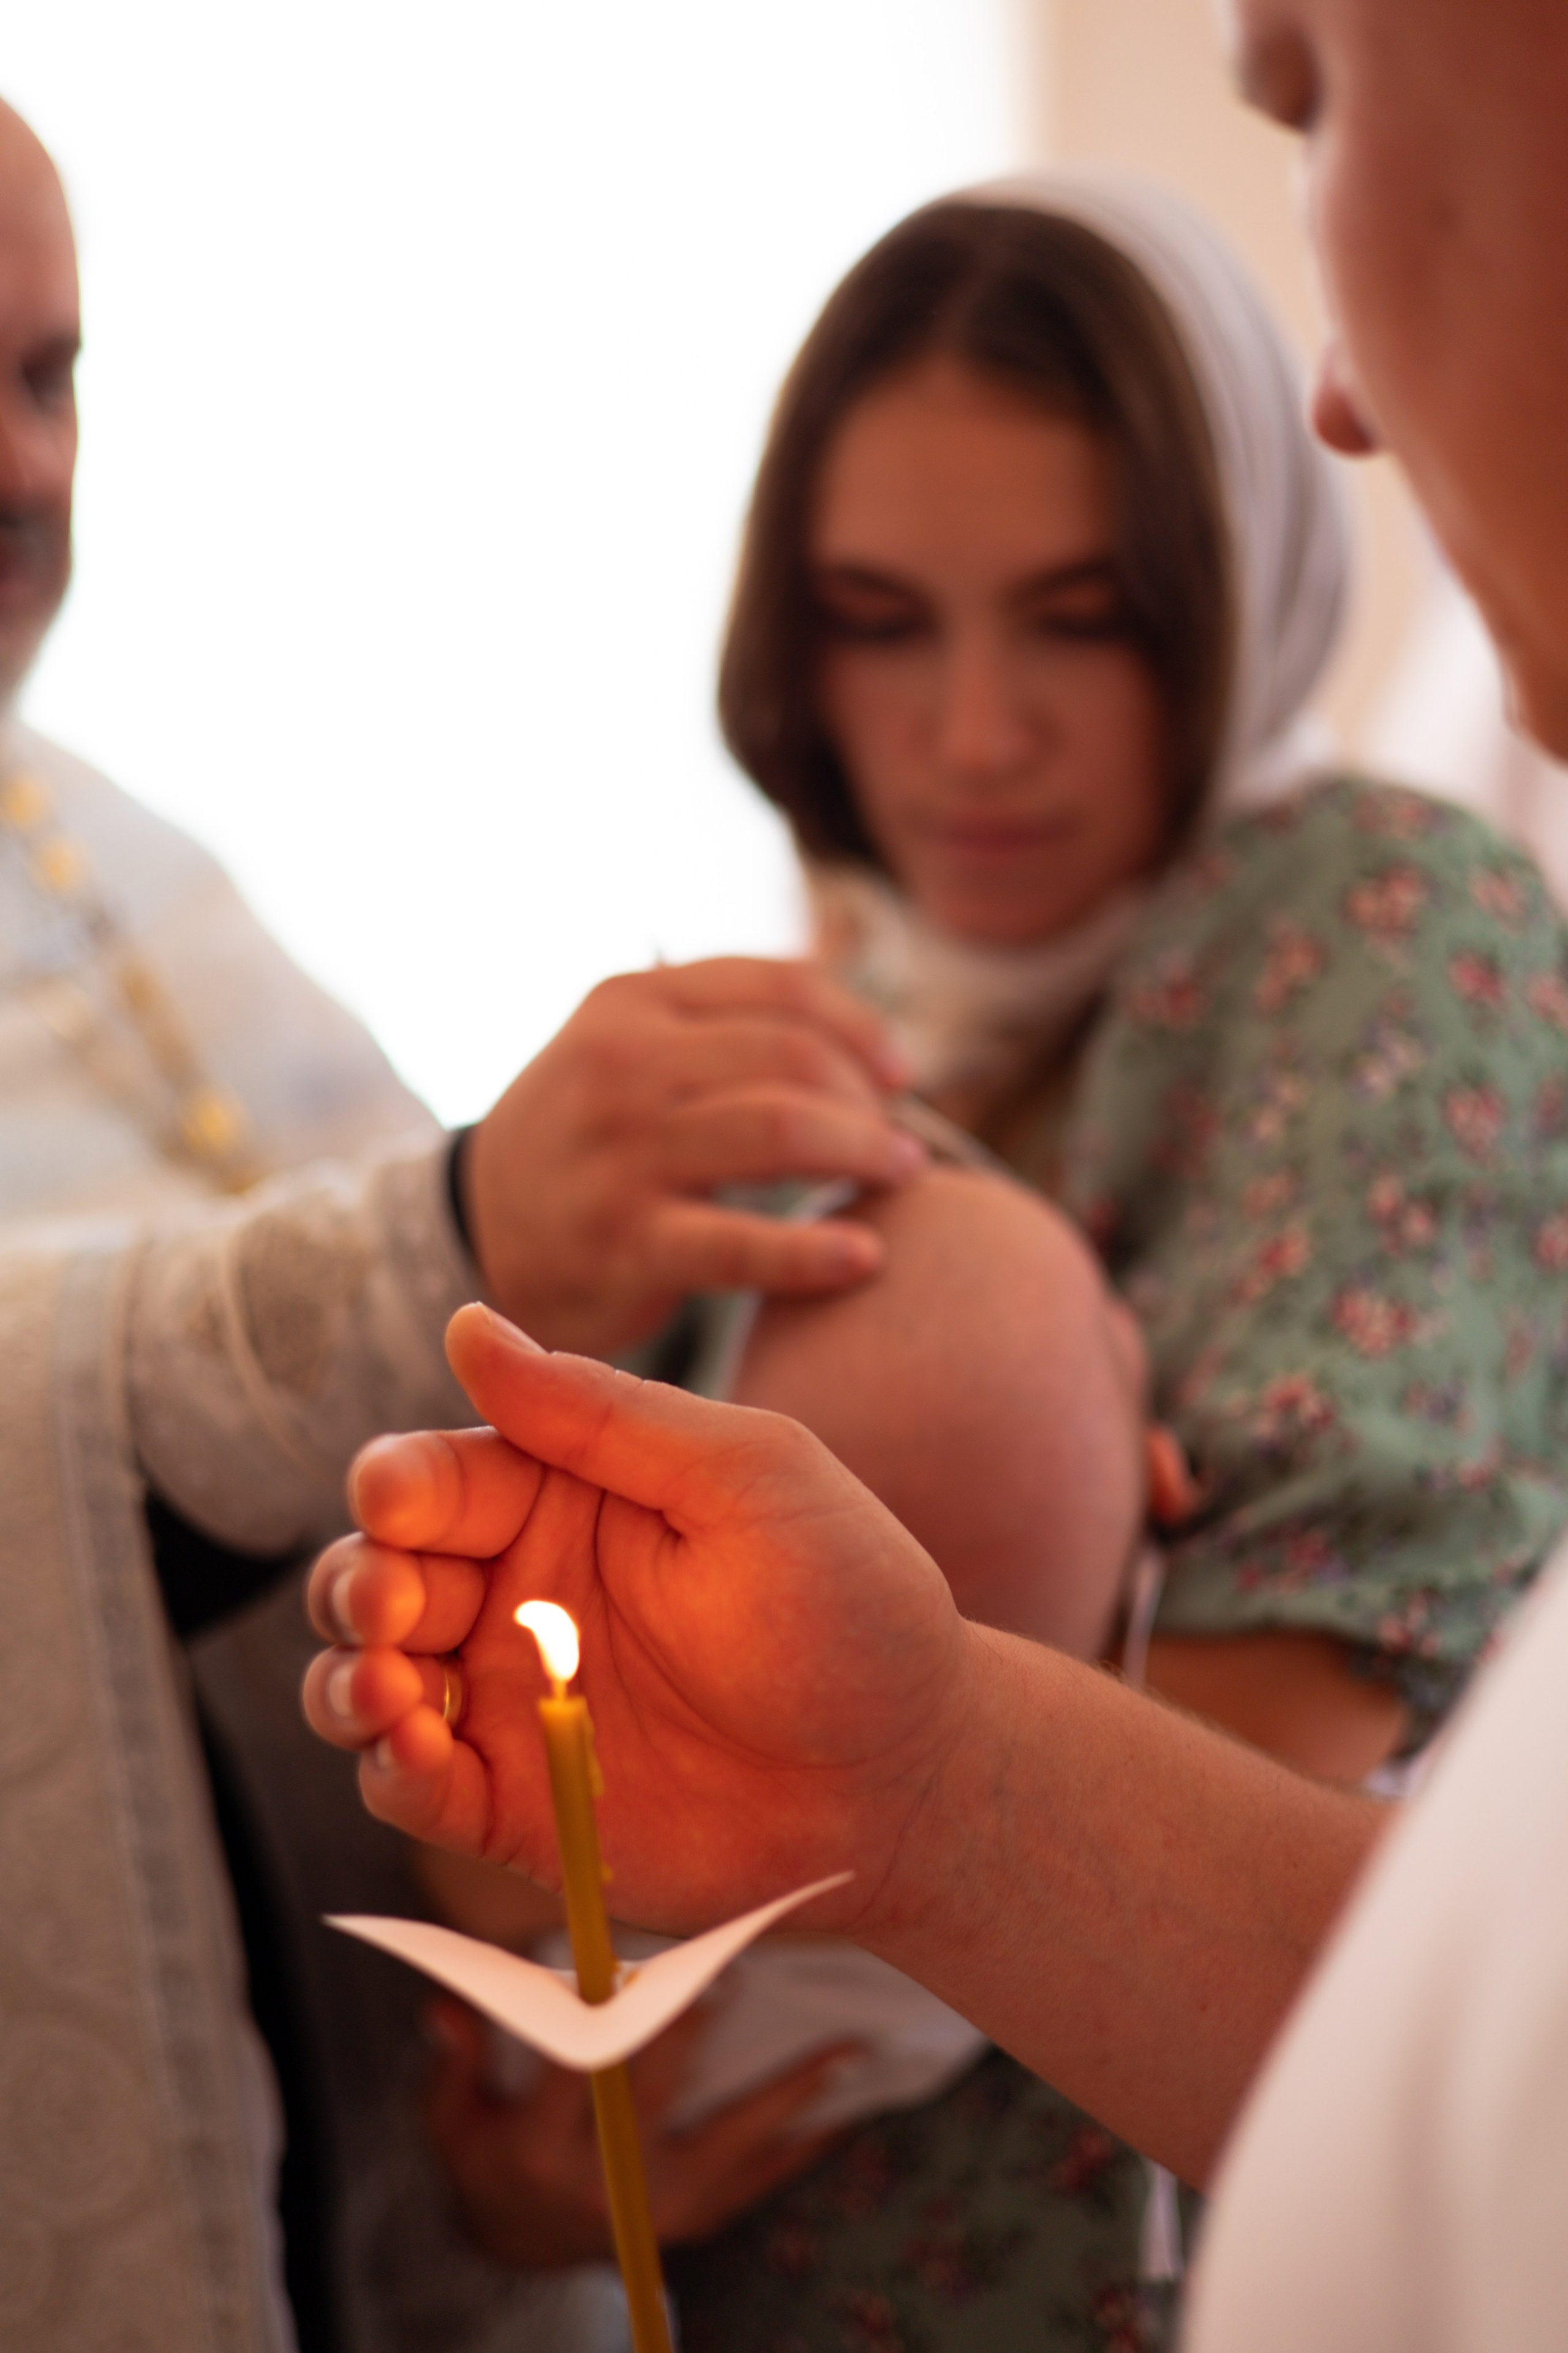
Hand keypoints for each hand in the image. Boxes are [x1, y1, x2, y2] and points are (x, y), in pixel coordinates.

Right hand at [303, 1302, 969, 1938]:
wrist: (910, 1773)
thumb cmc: (848, 1603)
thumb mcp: (746, 1478)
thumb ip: (603, 1412)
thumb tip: (467, 1322)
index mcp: (564, 1496)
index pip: (434, 1476)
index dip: (395, 1486)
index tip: (395, 1500)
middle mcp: (519, 1594)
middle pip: (376, 1573)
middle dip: (358, 1583)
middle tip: (393, 1606)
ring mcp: (511, 1703)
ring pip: (365, 1679)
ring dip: (345, 1679)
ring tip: (384, 1689)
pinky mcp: (516, 1806)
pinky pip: (413, 1786)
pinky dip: (388, 1771)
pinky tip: (414, 1755)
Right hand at [423, 1995, 853, 2264]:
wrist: (518, 2248)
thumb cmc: (488, 2159)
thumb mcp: (454, 2117)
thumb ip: (458, 2059)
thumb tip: (445, 2004)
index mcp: (539, 2147)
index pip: (577, 2069)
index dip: (606, 2015)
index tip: (634, 1963)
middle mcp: (603, 2182)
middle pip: (659, 2096)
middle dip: (696, 2031)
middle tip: (738, 1973)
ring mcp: (655, 2209)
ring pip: (731, 2144)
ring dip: (789, 2096)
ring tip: (845, 2051)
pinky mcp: (691, 2222)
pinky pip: (753, 2184)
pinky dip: (798, 2149)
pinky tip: (842, 2113)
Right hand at [460, 959, 923, 1354]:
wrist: (475, 1228)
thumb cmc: (591, 1135)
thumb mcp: (629, 1043)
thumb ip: (725, 1019)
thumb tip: (860, 1016)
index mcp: (633, 999)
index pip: (781, 986)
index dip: (861, 1027)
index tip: (901, 1075)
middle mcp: (623, 1062)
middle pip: (792, 1057)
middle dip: (868, 1100)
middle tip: (903, 1144)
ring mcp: (621, 1151)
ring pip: (780, 1133)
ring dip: (864, 1153)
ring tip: (903, 1179)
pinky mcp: (624, 1241)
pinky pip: (743, 1245)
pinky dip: (816, 1253)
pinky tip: (865, 1259)